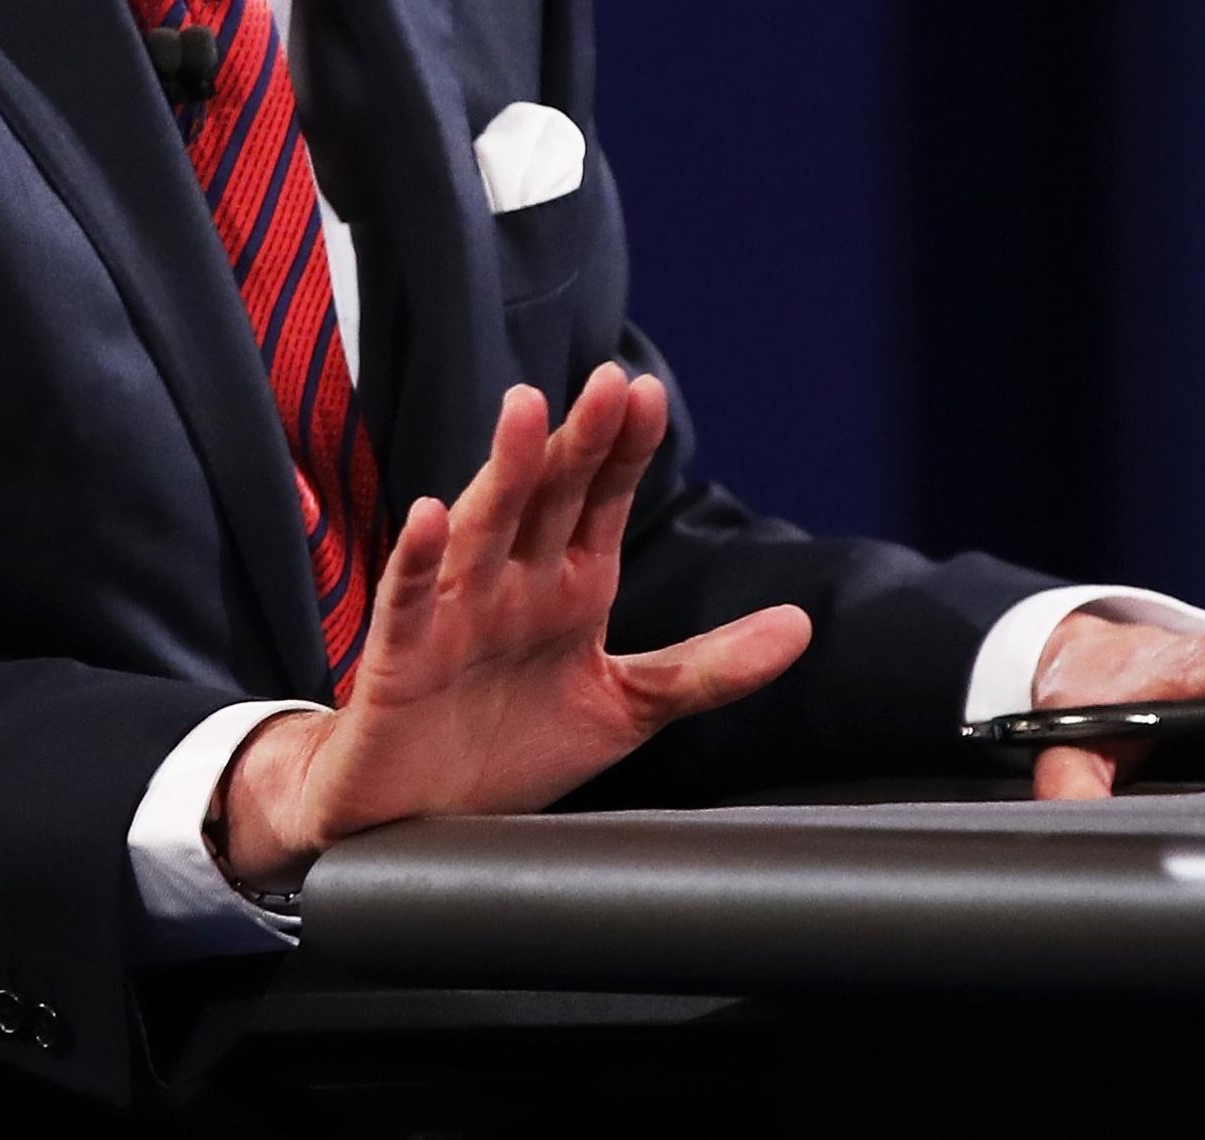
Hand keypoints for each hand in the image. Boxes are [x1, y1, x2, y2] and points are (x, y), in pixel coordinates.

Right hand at [212, 365, 809, 885]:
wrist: (420, 822)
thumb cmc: (512, 749)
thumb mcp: (626, 707)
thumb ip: (707, 667)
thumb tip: (803, 626)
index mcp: (567, 587)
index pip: (600, 501)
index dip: (623, 449)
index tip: (647, 393)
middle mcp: (512, 585)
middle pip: (548, 498)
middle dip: (580, 441)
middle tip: (611, 382)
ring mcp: (456, 614)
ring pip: (482, 528)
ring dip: (504, 470)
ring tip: (526, 412)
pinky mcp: (401, 656)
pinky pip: (409, 599)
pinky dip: (418, 559)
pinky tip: (431, 517)